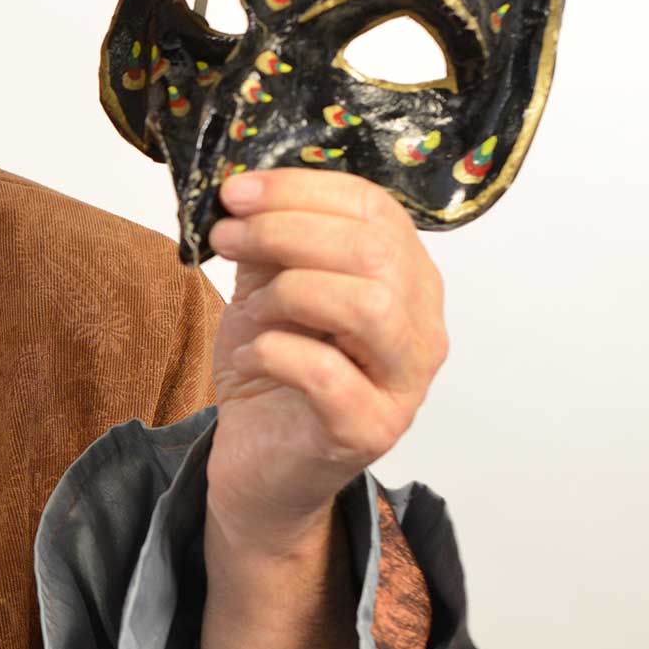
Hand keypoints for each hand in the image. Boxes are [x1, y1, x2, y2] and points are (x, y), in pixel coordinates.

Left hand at [203, 168, 447, 554]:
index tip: (236, 191)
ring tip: (251, 307)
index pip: (375, 209)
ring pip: (368, 305)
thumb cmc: (273, 367)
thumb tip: (247, 192)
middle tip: (227, 237)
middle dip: (285, 231)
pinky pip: (329, 374)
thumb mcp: (266, 288)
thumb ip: (271, 242)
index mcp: (405, 279)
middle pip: (373, 251)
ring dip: (289, 290)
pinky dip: (275, 351)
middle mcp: (421, 328)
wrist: (258, 459)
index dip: (302, 190)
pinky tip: (253, 354)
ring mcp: (403, 384)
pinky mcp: (369, 431)